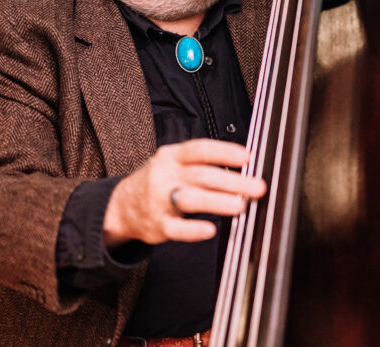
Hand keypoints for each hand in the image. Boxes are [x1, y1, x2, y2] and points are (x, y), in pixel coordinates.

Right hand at [102, 139, 265, 245]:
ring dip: (217, 202)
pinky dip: (193, 230)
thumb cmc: (159, 181)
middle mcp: (165, 175)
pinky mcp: (158, 225)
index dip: (224, 152)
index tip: (247, 157)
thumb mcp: (174, 162)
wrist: (122, 206)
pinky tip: (210, 230)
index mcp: (172, 156)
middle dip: (233, 182)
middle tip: (257, 187)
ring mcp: (160, 200)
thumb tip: (243, 168)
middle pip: (202, 175)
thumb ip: (202, 163)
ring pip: (190, 199)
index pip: (200, 150)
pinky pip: (176, 229)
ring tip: (240, 205)